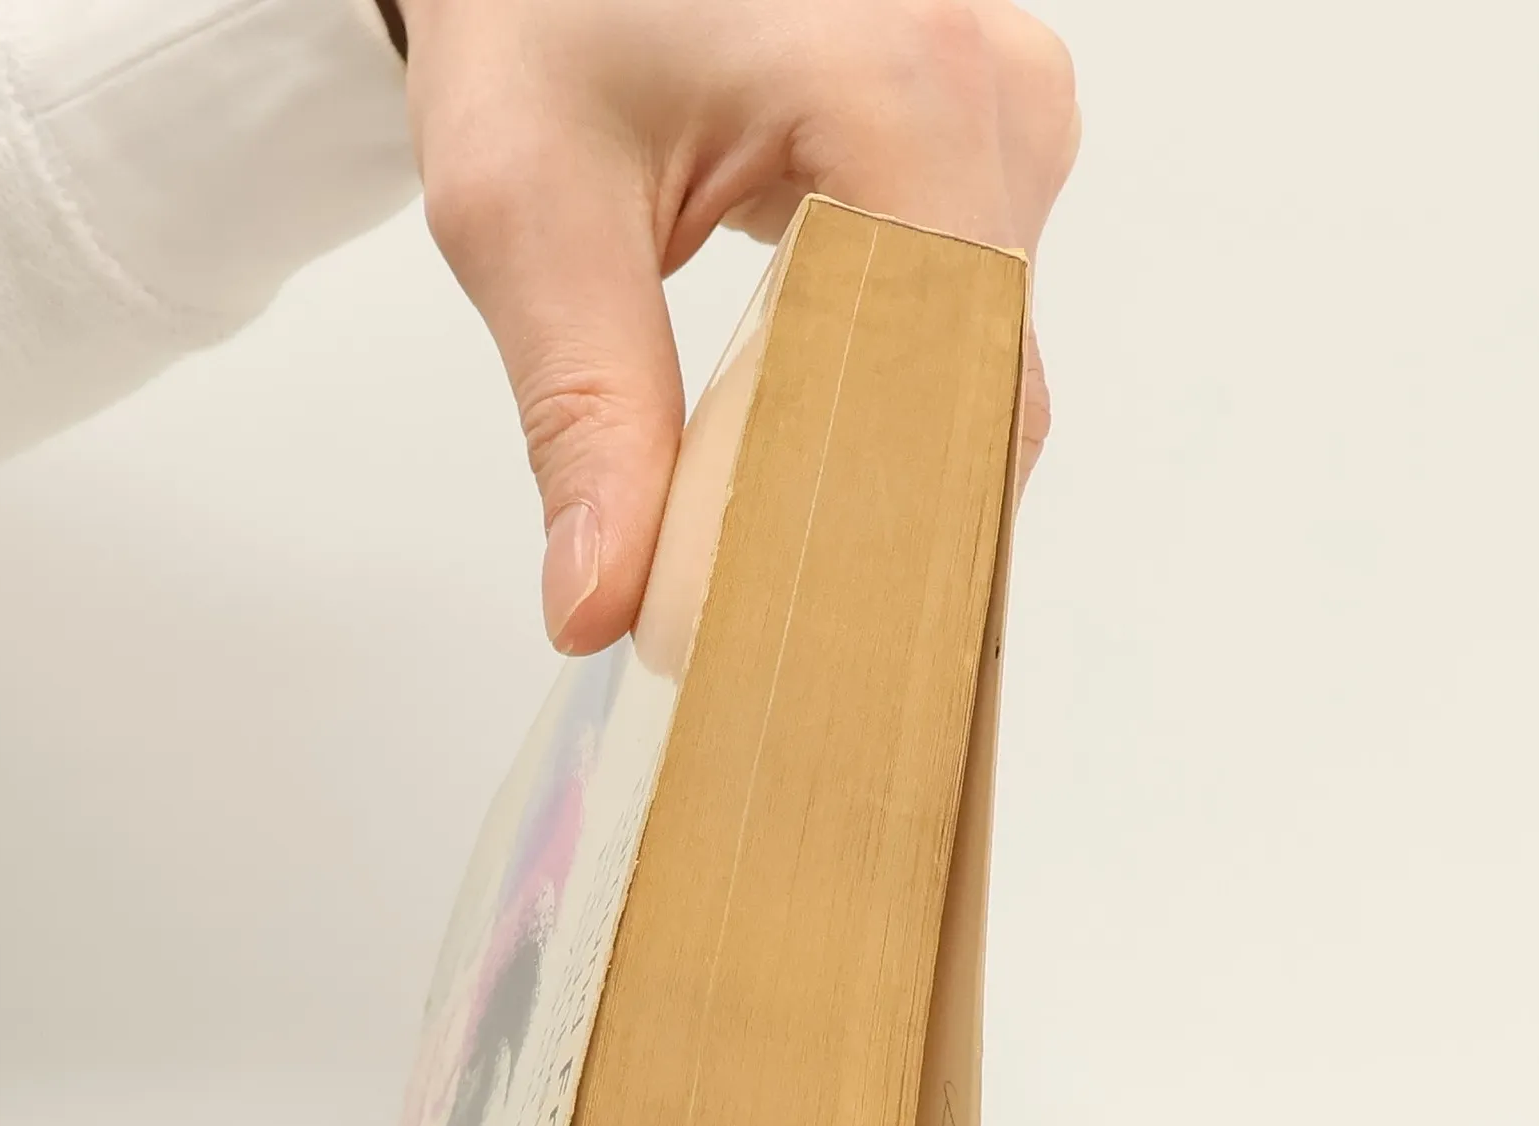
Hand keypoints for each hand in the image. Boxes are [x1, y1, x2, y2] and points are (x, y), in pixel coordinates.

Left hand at [398, 0, 1079, 653]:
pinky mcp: (986, 148)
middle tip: (748, 631)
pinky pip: (963, 327)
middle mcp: (1000, 100)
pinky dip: (881, 410)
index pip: (942, 389)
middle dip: (862, 524)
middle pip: (971, 398)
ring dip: (871, 471)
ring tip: (761, 552)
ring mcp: (1011, 120)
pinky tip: (796, 462)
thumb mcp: (528, 209)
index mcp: (909, 89)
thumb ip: (582, 415)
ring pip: (976, 376)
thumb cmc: (544, 8)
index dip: (864, 540)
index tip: (778, 649)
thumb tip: (602, 604)